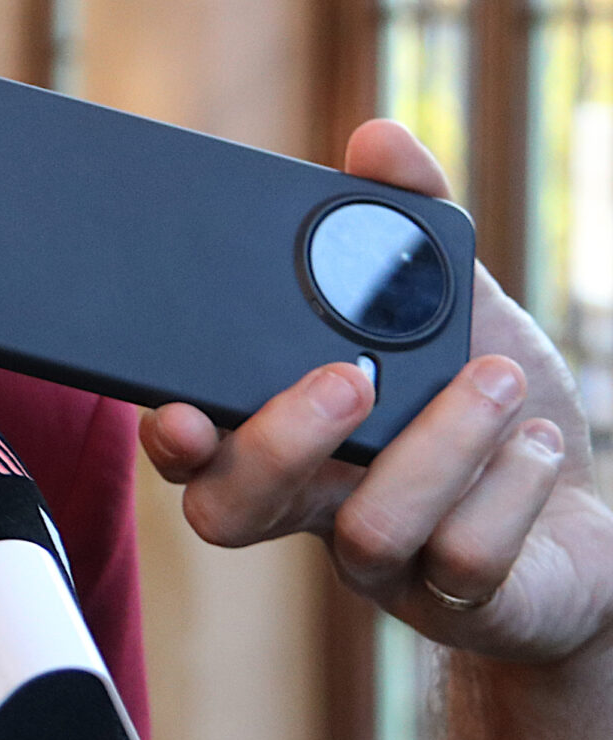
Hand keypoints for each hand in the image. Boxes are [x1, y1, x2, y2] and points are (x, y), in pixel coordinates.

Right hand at [139, 119, 612, 664]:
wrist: (590, 514)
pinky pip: (464, 556)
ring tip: (501, 382)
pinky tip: (539, 448)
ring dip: (442, 445)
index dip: (169, 435)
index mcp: (284, 431)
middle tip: (350, 378)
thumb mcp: (455, 301)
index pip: (191, 445)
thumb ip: (403, 224)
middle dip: (280, 443)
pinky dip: (511, 486)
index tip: (181, 408)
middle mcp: (313, 503)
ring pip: (366, 528)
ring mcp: (382, 562)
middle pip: (228, 511)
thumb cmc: (495, 407)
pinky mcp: (458, 601)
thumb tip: (375, 138)